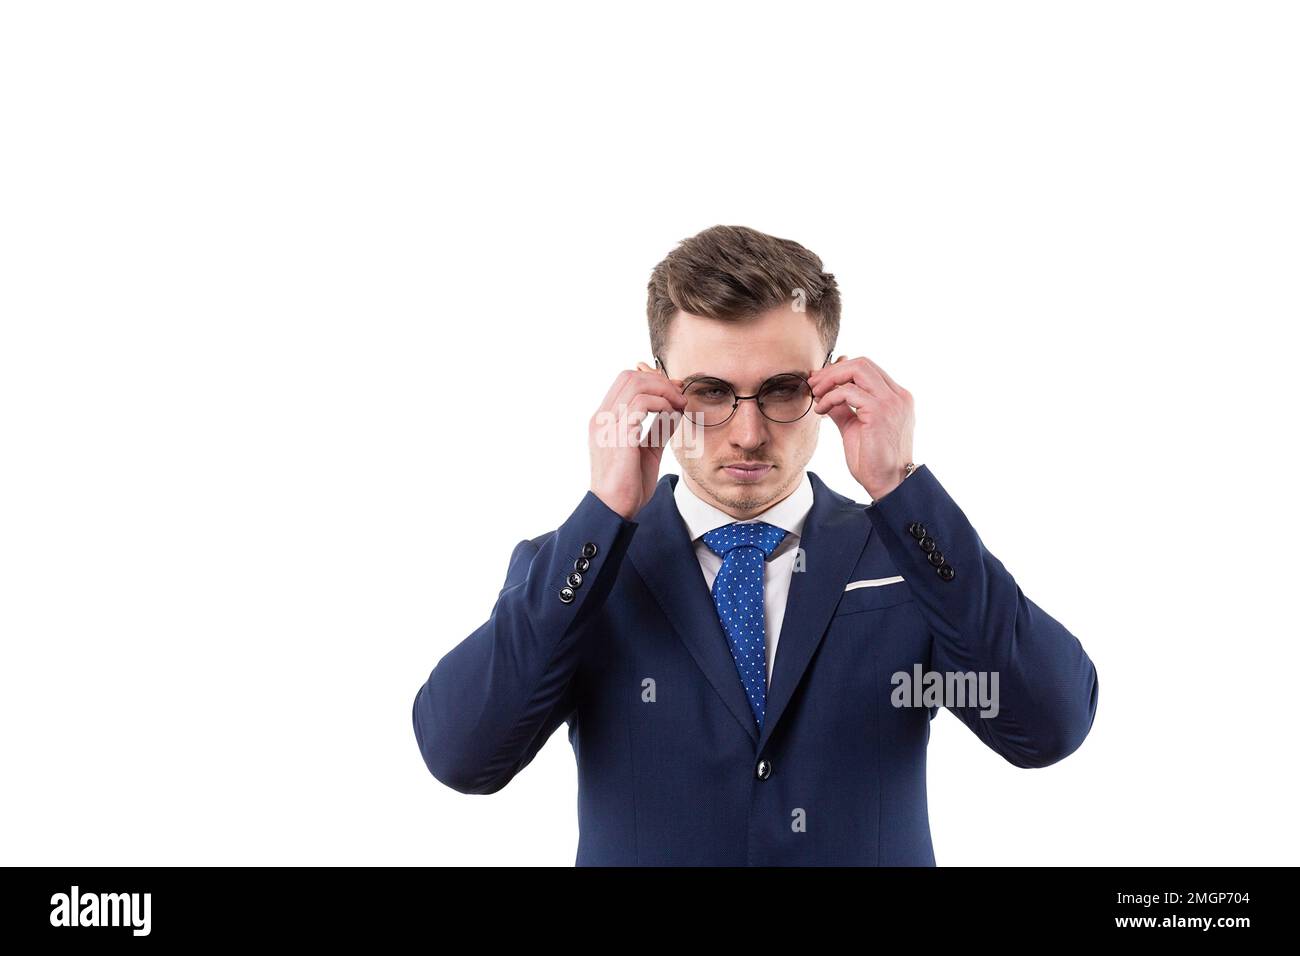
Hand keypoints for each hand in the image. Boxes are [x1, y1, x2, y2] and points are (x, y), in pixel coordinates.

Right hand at [588, 364, 687, 519]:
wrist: (614, 510)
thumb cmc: (628, 485)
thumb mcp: (646, 452)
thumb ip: (657, 431)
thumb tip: (674, 412)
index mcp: (604, 420)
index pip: (625, 381)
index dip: (653, 379)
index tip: (675, 389)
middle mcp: (602, 418)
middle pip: (631, 377)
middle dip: (661, 381)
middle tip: (680, 396)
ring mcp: (608, 426)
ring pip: (637, 386)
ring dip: (664, 391)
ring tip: (679, 405)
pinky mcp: (619, 436)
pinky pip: (642, 405)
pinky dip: (662, 405)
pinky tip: (671, 416)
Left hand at [808, 355, 914, 499]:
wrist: (888, 484)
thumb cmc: (874, 461)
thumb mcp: (855, 427)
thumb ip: (844, 409)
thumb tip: (827, 395)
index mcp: (896, 398)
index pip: (867, 369)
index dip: (840, 371)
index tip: (820, 381)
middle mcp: (898, 396)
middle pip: (862, 363)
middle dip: (833, 371)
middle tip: (814, 384)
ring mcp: (892, 402)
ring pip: (856, 370)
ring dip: (830, 380)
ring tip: (815, 395)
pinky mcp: (880, 412)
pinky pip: (848, 392)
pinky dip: (830, 397)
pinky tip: (821, 410)